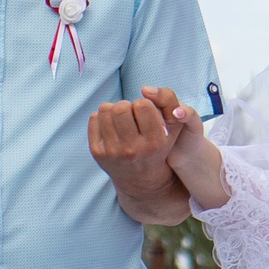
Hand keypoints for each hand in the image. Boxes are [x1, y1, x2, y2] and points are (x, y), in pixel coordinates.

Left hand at [90, 91, 215, 214]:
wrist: (141, 178)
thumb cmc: (159, 145)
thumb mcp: (174, 128)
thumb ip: (169, 103)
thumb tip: (145, 89)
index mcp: (154, 142)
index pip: (142, 105)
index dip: (143, 104)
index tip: (144, 112)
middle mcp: (132, 149)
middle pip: (121, 107)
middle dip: (126, 104)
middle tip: (130, 112)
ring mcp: (112, 152)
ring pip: (105, 110)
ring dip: (113, 108)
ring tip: (121, 117)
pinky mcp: (97, 153)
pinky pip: (94, 119)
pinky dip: (102, 117)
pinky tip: (111, 126)